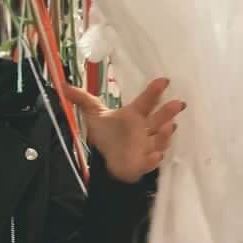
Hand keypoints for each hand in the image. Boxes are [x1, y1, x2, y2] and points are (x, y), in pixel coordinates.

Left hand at [64, 78, 184, 183]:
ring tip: (171, 126)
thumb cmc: (106, 135)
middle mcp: (144, 129)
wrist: (105, 159)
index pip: (146, 101)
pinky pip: (151, 161)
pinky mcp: (142, 162)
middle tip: (179, 103)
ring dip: (166, 134)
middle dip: (169, 112)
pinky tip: (156, 155)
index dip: (154, 91)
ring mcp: (146, 146)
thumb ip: (82, 99)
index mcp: (134, 115)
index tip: (164, 80)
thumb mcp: (94, 115)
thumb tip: (63, 85)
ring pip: (159, 139)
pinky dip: (154, 159)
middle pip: (159, 119)